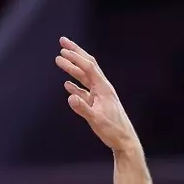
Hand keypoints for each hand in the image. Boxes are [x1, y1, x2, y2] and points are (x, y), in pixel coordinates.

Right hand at [56, 37, 138, 154]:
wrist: (124, 141)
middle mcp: (102, 88)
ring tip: (59, 60)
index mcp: (103, 88)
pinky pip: (84, 91)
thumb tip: (70, 97)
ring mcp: (100, 96)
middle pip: (87, 65)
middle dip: (75, 53)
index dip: (75, 58)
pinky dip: (75, 86)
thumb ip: (83, 108)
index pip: (88, 67)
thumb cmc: (113, 131)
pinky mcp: (97, 104)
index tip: (62, 50)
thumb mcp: (96, 120)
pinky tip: (67, 85)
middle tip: (62, 41)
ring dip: (72, 68)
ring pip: (84, 77)